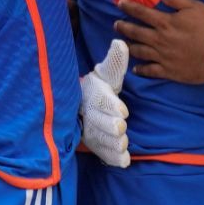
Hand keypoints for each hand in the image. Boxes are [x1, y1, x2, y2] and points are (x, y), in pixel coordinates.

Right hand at [79, 39, 130, 167]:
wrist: (79, 107)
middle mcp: (89, 116)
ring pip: (100, 140)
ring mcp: (90, 133)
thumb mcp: (106, 74)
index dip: (110, 106)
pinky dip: (112, 159)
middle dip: (110, 125)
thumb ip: (115, 62)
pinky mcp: (95, 146)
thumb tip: (120, 43)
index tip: (122, 110)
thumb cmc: (98, 89)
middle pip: (99, 123)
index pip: (100, 101)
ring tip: (123, 143)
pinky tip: (124, 161)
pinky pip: (103, 154)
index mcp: (92, 96)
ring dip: (111, 143)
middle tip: (120, 127)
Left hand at [114, 0, 203, 83]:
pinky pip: (150, 70)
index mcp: (165, 23)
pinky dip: (141, 69)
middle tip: (116, 24)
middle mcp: (159, 39)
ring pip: (140, 51)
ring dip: (129, 46)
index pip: (142, 13)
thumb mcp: (195, 6)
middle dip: (124, 27)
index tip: (120, 4)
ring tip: (122, 44)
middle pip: (136, 32)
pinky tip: (135, 68)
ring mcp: (162, 56)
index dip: (129, 7)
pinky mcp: (168, 71)